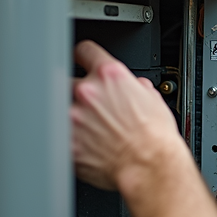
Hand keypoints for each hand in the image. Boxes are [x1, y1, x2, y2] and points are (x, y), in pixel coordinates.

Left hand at [71, 40, 186, 190]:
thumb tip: (133, 87)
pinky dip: (70, 141)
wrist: (150, 165)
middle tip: (92, 107)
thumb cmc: (156, 136)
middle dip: (77, 92)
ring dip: (72, 118)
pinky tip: (87, 147)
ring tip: (91, 131)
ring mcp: (73, 117)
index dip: (84, 56)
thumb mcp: (153, 99)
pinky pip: (60, 136)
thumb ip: (135, 86)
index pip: (85, 50)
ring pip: (61, 110)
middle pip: (67, 80)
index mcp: (109, 75)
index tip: (81, 62)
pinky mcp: (67, 142)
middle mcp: (87, 91)